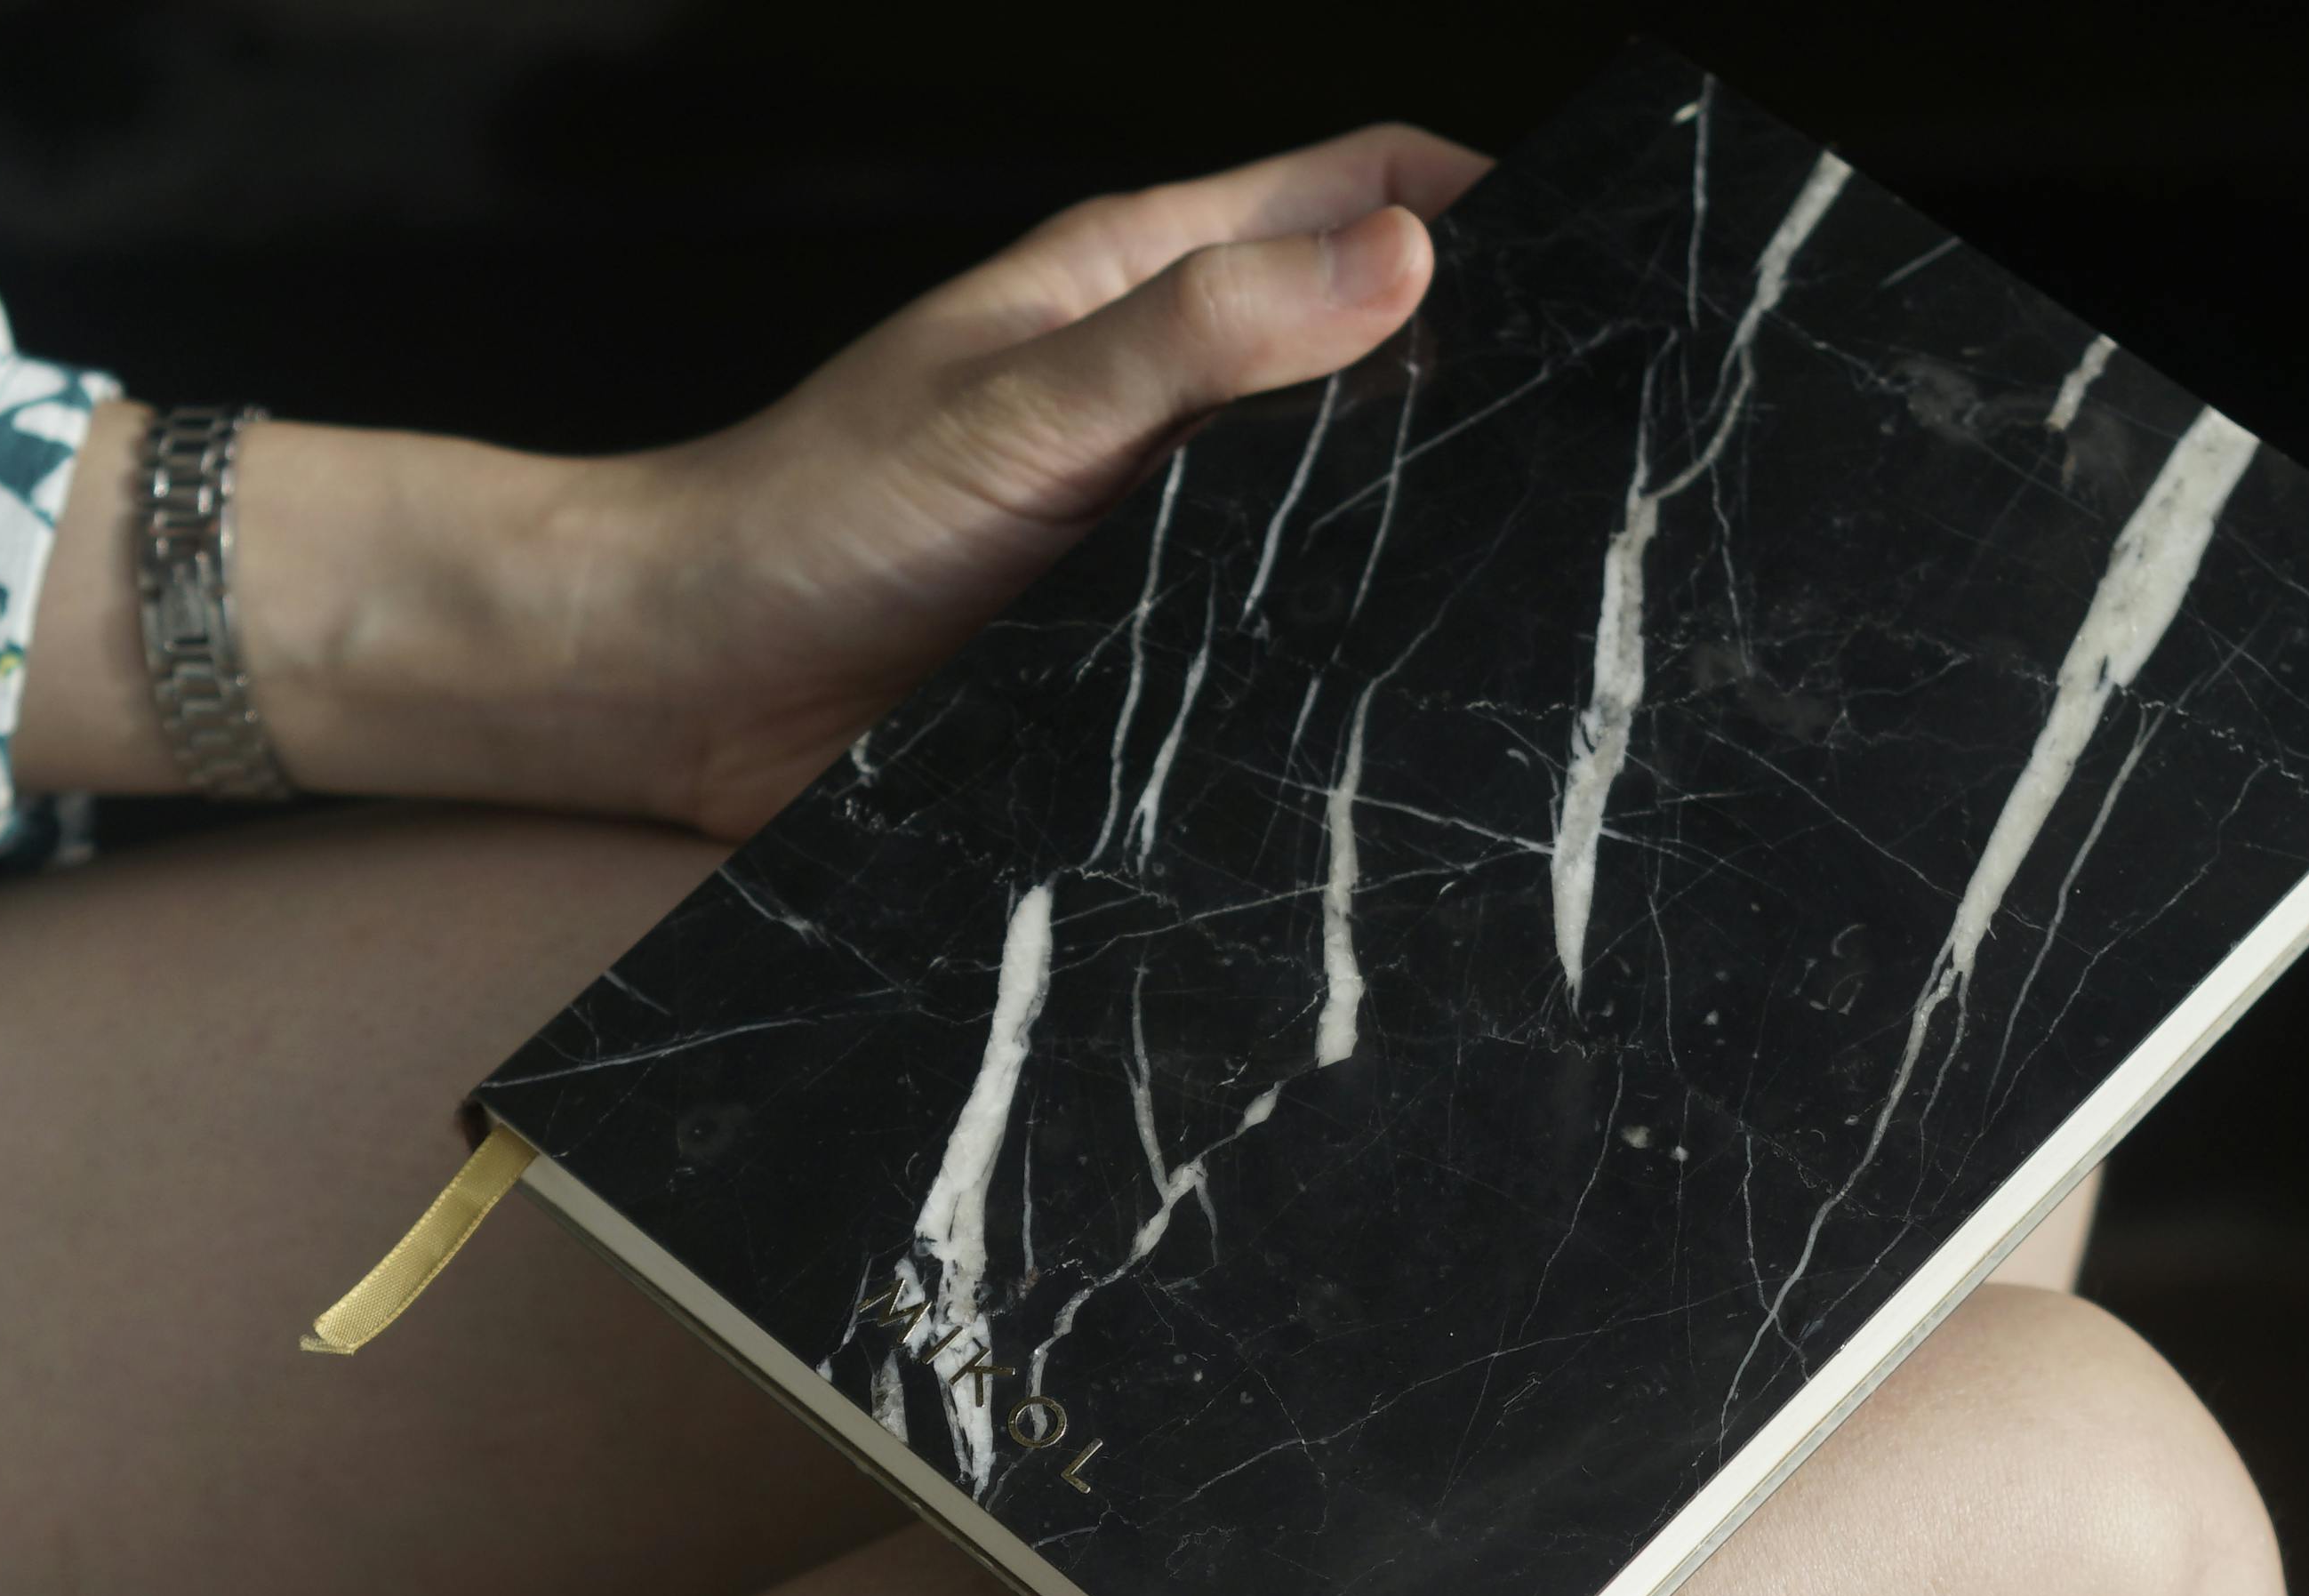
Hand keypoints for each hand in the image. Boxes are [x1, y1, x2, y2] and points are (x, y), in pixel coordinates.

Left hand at [20, 129, 1489, 824]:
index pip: (1373, 192)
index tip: (1628, 259)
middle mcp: (1175, 394)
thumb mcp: (1022, 405)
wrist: (675, 690)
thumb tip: (1409, 264)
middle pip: (1388, 345)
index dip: (1503, 205)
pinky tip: (1421, 690)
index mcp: (1151, 283)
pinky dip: (1355, 644)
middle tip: (1633, 439)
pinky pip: (1280, 635)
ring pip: (1350, 499)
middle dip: (1507, 370)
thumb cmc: (810, 519)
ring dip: (1437, 523)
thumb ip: (1206, 336)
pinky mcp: (1143, 650)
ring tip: (1562, 573)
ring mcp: (1167, 524)